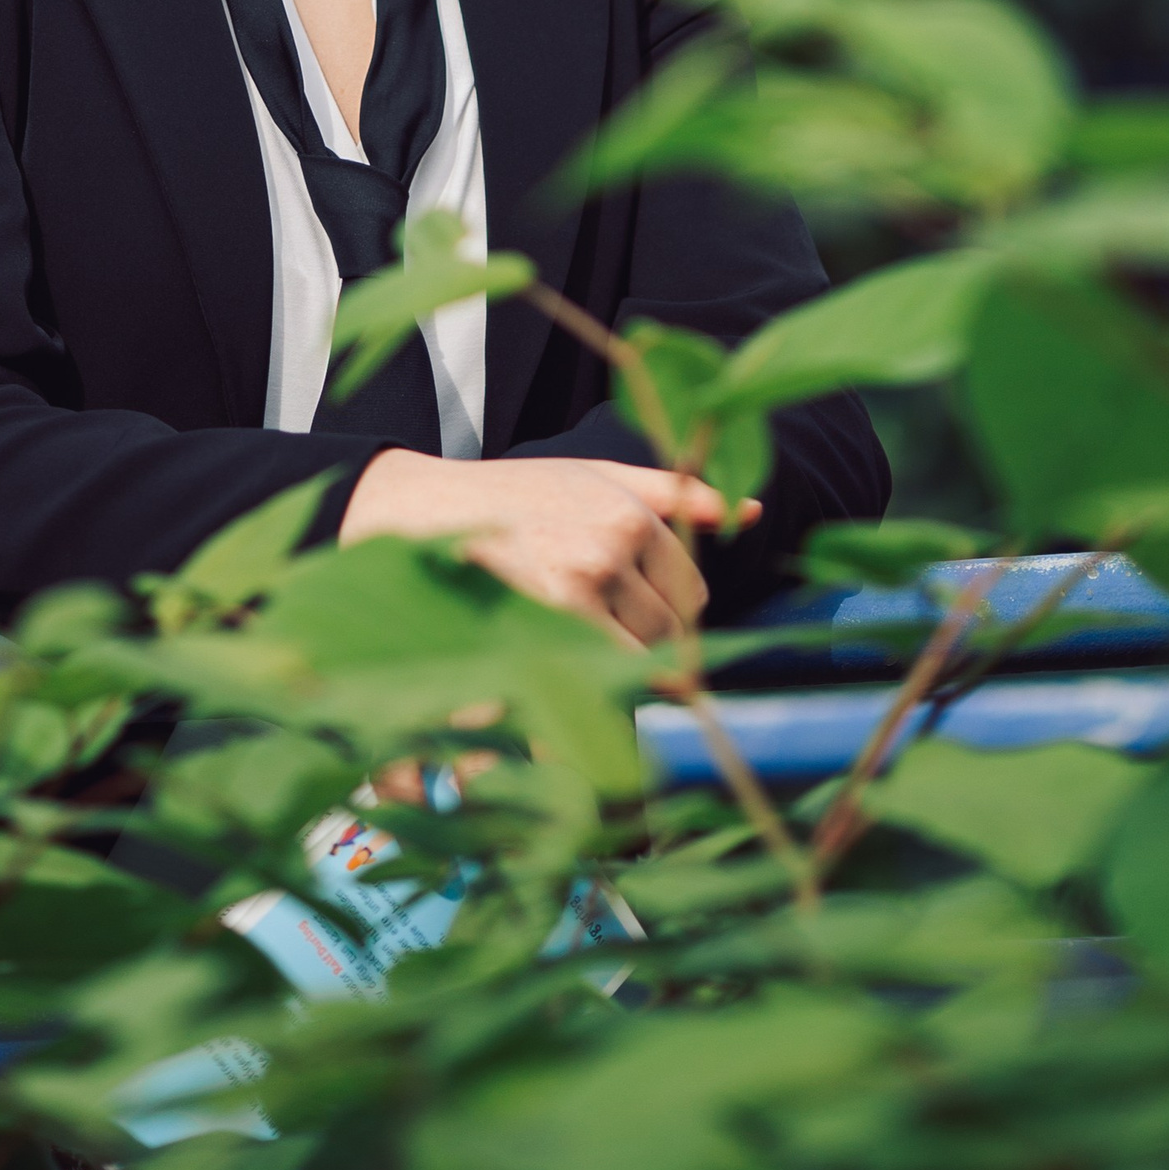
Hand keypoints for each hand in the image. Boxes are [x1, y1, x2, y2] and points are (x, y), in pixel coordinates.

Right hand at [337, 450, 759, 645]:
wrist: (421, 517)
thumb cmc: (515, 497)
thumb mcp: (593, 477)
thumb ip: (672, 493)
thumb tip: (747, 510)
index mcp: (628, 513)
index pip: (690, 591)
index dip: (664, 606)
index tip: (626, 603)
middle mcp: (610, 549)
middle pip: (669, 632)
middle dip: (644, 638)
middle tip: (594, 625)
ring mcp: (576, 593)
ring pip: (639, 662)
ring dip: (619, 667)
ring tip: (573, 641)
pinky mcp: (542, 632)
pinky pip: (602, 683)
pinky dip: (599, 692)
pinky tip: (573, 683)